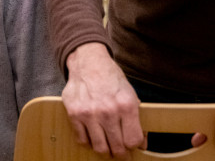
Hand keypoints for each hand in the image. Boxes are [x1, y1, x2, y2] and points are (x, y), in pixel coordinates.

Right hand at [62, 43, 143, 158]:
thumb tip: (140, 144)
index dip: (134, 146)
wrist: (88, 63)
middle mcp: (108, 111)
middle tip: (120, 152)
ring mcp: (89, 113)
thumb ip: (136, 120)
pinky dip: (88, 141)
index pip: (133, 141)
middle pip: (117, 148)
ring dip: (105, 150)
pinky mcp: (74, 113)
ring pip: (99, 147)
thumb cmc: (111, 79)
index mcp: (126, 106)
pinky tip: (92, 135)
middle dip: (120, 153)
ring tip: (106, 145)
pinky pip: (82, 139)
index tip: (131, 147)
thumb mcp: (130, 95)